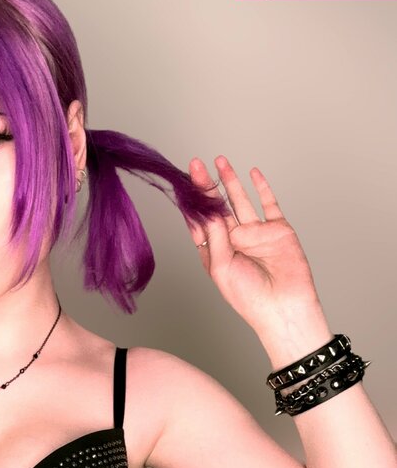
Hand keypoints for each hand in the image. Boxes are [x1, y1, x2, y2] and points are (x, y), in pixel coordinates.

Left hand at [187, 157, 321, 334]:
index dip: (192, 203)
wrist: (283, 306)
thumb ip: (215, 237)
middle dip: (206, 186)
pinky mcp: (277, 229)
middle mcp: (234, 241)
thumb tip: (209, 210)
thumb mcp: (221, 268)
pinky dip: (261, 188)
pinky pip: (268, 204)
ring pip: (239, 201)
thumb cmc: (249, 297)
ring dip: (229, 181)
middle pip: (217, 207)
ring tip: (218, 161)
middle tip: (196, 165)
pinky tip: (252, 173)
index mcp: (215, 253)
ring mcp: (255, 233)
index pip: (200, 223)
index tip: (183, 182)